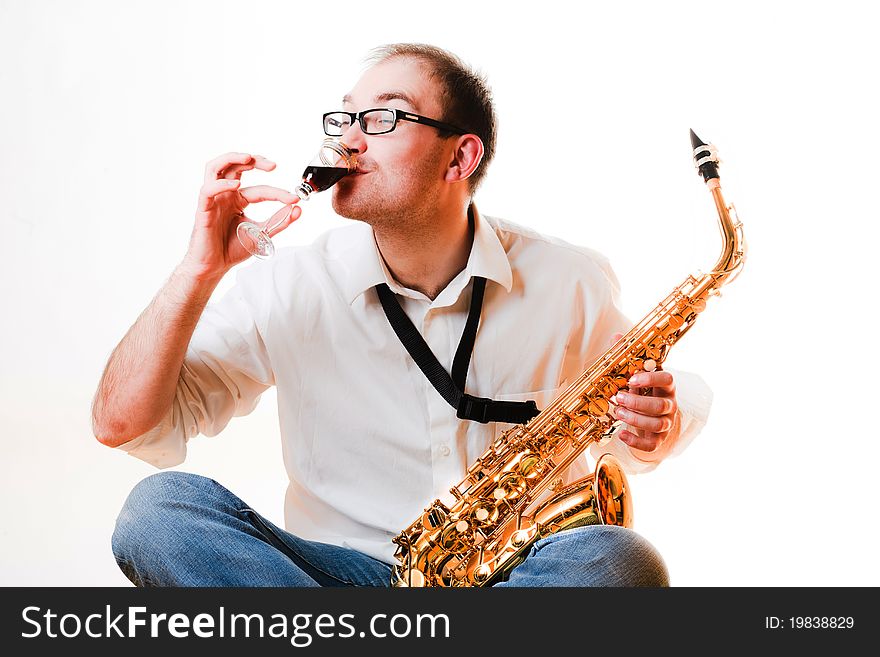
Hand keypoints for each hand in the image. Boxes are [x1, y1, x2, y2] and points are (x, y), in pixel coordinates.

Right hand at [182, 152, 302, 278]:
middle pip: (236, 166)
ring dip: (232, 158)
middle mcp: (226, 195)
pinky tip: (236, 186)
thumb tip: (298, 208)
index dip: (278, 192)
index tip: (294, 199)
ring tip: (249, 158)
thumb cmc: (232, 249)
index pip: (260, 190)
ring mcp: (214, 200)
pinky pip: (207, 190)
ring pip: (215, 167)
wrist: (215, 267)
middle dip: (255, 161)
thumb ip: (279, 221)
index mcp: (238, 200)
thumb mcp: (262, 234)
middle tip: (273, 165)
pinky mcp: (203, 208)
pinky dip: (221, 184)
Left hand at [607, 333, 678, 457]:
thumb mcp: (635, 377)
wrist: (652, 420)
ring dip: (636, 419)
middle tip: (619, 397)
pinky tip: (621, 434)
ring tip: (618, 412)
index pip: (667, 379)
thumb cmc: (643, 394)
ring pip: (658, 424)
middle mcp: (669, 405)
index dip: (651, 378)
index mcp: (665, 386)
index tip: (632, 378)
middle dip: (639, 402)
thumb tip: (617, 337)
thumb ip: (626, 358)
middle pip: (661, 405)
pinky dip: (636, 441)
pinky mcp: (658, 440)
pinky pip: (651, 444)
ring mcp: (666, 423)